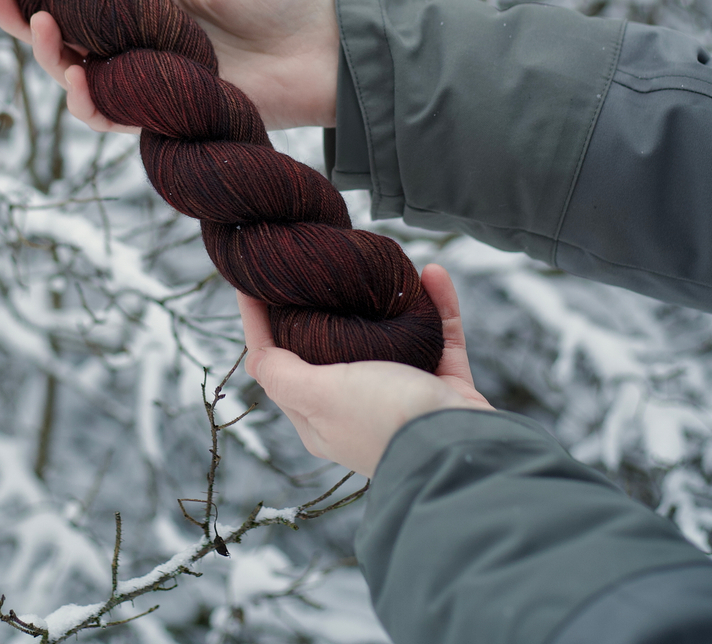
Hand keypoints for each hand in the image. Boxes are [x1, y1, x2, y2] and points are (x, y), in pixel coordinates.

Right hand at [0, 0, 338, 131]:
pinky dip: (87, 99)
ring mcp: (148, 74)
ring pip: (75, 71)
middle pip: (60, 28)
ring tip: (38, 21)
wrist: (332, 47)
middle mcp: (137, 34)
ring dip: (45, 52)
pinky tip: (77, 76)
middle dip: (16, 9)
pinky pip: (111, 113)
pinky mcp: (165, 110)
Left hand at [239, 264, 491, 477]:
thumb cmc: (384, 420)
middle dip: (325, 304)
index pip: (276, 363)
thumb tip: (257, 358)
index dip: (258, 322)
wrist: (462, 450)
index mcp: (319, 415)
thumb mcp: (320, 396)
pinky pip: (439, 334)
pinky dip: (437, 304)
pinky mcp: (444, 386)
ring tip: (382, 265)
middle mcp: (357, 405)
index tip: (249, 279)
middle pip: (332, 344)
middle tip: (315, 262)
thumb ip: (285, 376)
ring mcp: (403, 395)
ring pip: (390, 334)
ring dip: (389, 299)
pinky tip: (433, 274)